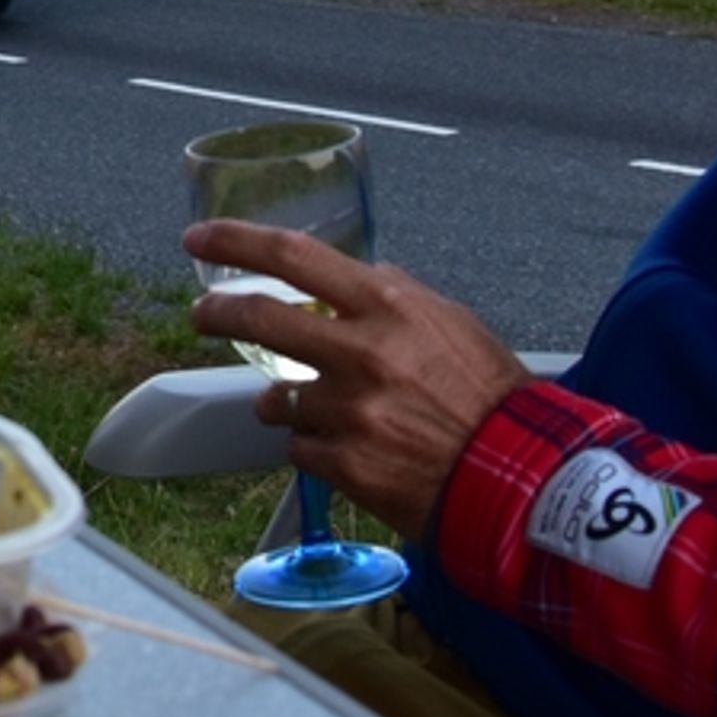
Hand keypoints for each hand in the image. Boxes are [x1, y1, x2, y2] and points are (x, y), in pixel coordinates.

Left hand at [184, 219, 534, 540]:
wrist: (517, 478)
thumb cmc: (491, 398)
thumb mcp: (452, 323)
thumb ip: (398, 296)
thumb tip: (362, 274)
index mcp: (388, 307)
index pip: (294, 256)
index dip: (236, 241)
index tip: (200, 239)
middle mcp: (360, 353)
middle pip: (259, 319)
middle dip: (217, 314)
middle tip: (203, 315)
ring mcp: (346, 411)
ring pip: (277, 398)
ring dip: (286, 402)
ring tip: (323, 411)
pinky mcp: (342, 464)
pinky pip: (299, 448)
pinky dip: (315, 447)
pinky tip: (353, 450)